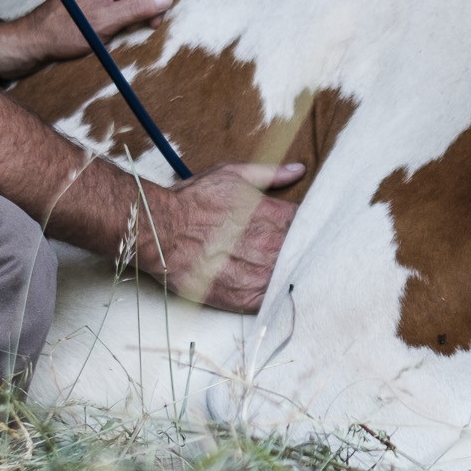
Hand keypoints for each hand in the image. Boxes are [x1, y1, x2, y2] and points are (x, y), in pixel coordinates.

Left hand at [0, 0, 171, 76]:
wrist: (39, 38)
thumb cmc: (66, 30)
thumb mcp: (106, 21)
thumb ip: (138, 8)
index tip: (155, 18)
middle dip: (152, 0)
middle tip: (148, 23)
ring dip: (143, 6)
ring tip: (132, 26)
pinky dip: (133, 9)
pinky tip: (124, 24)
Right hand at [137, 161, 305, 311]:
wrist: (160, 231)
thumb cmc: (194, 200)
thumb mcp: (233, 175)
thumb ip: (270, 174)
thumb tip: (298, 170)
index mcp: (276, 216)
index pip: (310, 225)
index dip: (310, 227)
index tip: (305, 229)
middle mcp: (272, 247)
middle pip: (305, 254)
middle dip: (304, 252)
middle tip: (301, 251)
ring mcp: (259, 274)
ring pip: (290, 278)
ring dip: (291, 274)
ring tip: (285, 271)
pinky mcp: (243, 298)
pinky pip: (271, 300)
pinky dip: (274, 295)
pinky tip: (271, 289)